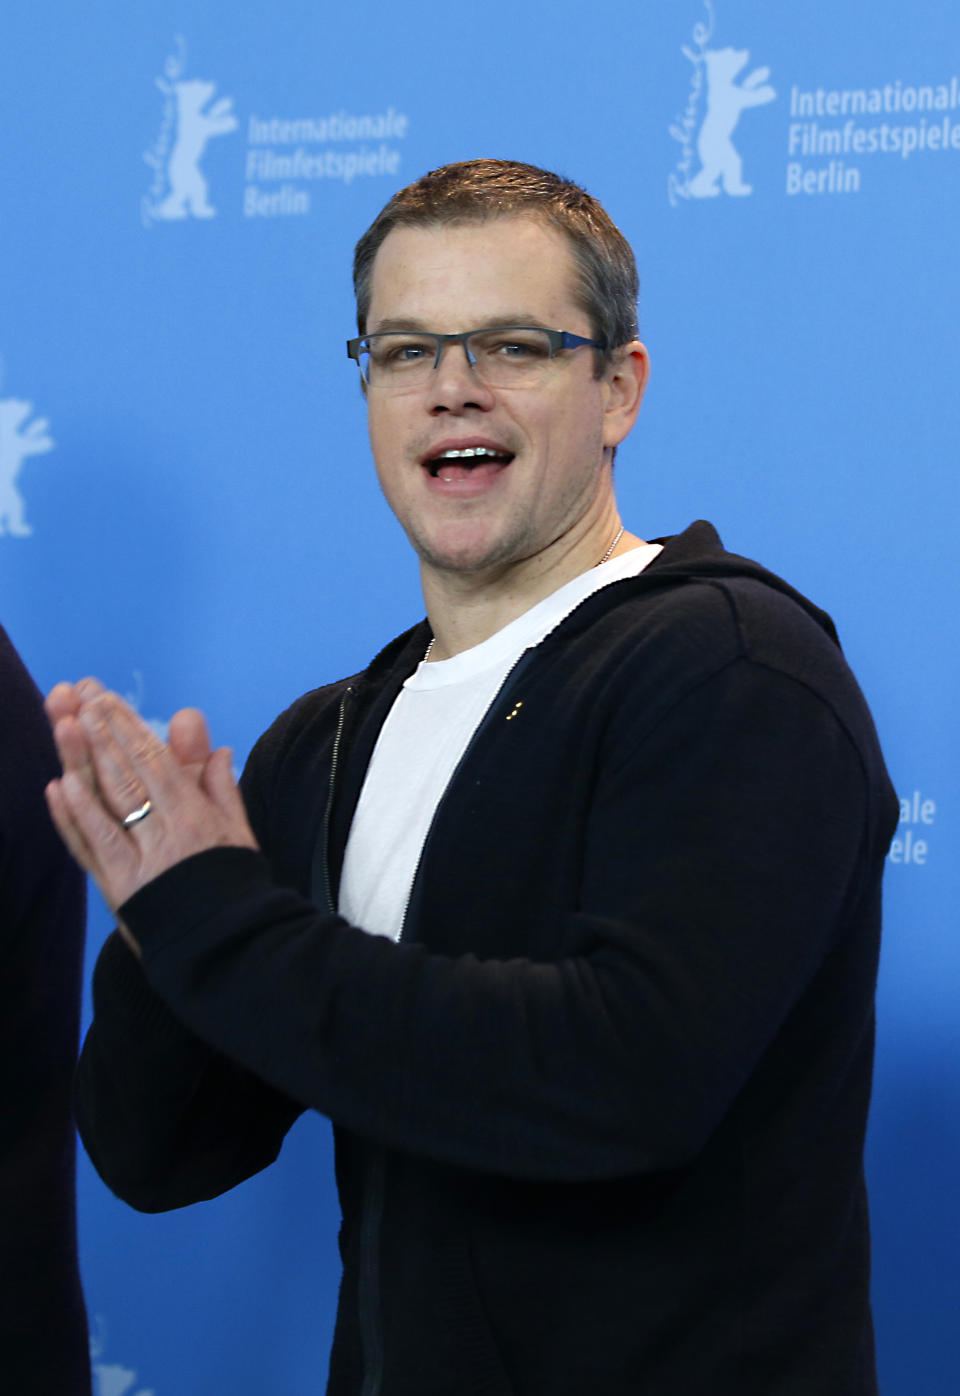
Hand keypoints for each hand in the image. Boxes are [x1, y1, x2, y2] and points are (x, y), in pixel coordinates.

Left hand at [45, 687, 257, 943]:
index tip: (106, 699)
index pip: (157, 764)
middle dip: (102, 734)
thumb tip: (216, 748)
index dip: (129, 729)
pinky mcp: (116, 888)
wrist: (227, 946)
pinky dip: (72, 818)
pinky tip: (57, 788)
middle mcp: (164, 836)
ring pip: (106, 806)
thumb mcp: (239, 832)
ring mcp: (136, 863)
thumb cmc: (233, 883)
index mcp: (196, 818)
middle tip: (78, 699)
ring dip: (83, 764)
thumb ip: (222, 789)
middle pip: (127, 777)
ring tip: (63, 727)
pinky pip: (91, 848)